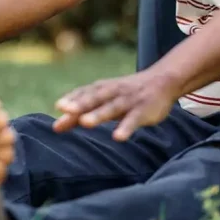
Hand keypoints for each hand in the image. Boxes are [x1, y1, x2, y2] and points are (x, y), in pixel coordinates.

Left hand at [52, 71, 178, 140]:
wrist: (162, 81)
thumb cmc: (127, 94)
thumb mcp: (104, 99)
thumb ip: (82, 112)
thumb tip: (57, 125)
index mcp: (103, 88)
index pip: (85, 92)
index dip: (72, 99)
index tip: (58, 107)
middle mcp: (114, 92)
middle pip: (95, 98)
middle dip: (80, 103)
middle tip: (65, 110)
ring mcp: (128, 101)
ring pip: (111, 107)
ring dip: (98, 114)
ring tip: (85, 123)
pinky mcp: (143, 111)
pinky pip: (133, 120)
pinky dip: (126, 128)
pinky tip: (118, 137)